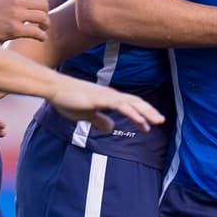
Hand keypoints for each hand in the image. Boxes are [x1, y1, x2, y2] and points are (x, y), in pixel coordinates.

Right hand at [0, 0, 48, 42]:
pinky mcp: (13, 29)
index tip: (41, 9)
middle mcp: (16, 0)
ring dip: (46, 25)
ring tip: (42, 30)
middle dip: (46, 13)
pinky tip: (40, 38)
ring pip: (42, 17)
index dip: (44, 1)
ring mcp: (15, 14)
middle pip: (44, 4)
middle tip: (43, 21)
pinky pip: (36, 32)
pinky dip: (41, 36)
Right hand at [49, 75, 165, 133]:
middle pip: (135, 102)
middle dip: (149, 111)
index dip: (140, 114)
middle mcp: (111, 95)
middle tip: (161, 120)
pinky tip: (141, 121)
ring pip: (132, 103)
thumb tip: (110, 128)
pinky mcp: (101, 98)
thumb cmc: (68, 100)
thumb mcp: (86, 115)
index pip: (129, 105)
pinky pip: (121, 106)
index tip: (149, 125)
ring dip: (146, 112)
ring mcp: (107, 95)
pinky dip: (133, 113)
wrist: (55, 89)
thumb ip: (99, 120)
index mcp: (108, 98)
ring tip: (157, 121)